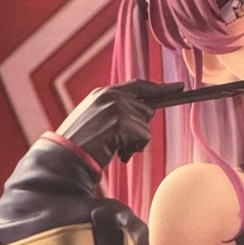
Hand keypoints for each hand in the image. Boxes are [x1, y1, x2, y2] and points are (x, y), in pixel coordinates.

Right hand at [57, 78, 184, 166]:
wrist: (65, 158)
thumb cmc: (79, 147)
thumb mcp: (97, 123)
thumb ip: (117, 114)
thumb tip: (145, 116)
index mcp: (101, 94)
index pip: (137, 86)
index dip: (158, 88)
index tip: (179, 87)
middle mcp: (109, 95)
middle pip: (146, 109)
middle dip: (139, 129)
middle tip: (120, 143)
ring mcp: (115, 106)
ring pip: (145, 125)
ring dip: (134, 142)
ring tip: (113, 149)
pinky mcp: (120, 121)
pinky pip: (143, 137)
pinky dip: (133, 149)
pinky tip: (116, 153)